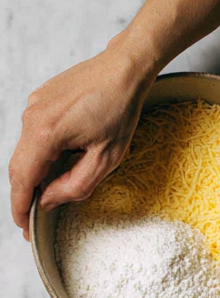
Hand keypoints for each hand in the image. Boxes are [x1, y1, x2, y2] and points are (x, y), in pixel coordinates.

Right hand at [9, 41, 154, 238]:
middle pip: (18, 167)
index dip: (20, 208)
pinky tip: (55, 165)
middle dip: (23, 196)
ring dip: (33, 175)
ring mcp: (33, 106)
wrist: (123, 69)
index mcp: (45, 134)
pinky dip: (39, 154)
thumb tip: (47, 200)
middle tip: (32, 220)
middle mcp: (32, 117)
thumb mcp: (105, 160)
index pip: (22, 180)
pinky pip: (32, 135)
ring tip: (46, 195)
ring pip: (24, 151)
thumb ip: (74, 186)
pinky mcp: (39, 100)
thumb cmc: (119, 111)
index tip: (24, 228)